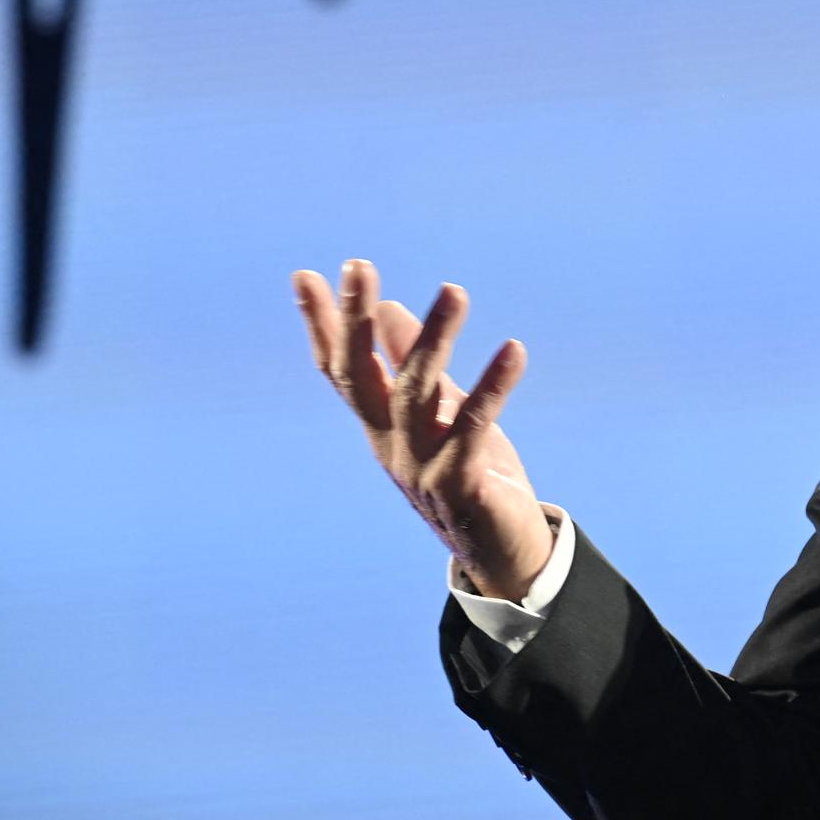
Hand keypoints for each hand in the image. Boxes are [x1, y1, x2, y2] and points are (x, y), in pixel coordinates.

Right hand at [292, 260, 552, 598]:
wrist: (502, 554)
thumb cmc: (470, 476)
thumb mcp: (440, 412)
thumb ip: (412, 365)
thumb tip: (392, 308)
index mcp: (381, 426)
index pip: (343, 370)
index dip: (324, 325)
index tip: (305, 276)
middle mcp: (390, 445)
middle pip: (361, 377)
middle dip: (355, 320)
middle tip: (356, 265)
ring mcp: (419, 468)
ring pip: (417, 396)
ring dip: (433, 339)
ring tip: (454, 291)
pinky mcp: (459, 486)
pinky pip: (473, 428)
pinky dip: (492, 387)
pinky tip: (514, 351)